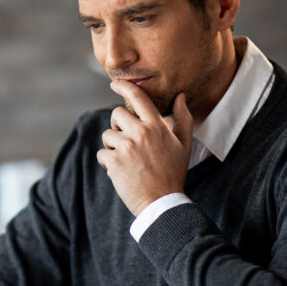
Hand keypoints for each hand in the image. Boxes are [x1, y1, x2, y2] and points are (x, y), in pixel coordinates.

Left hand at [96, 81, 192, 215]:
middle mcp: (141, 133)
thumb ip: (183, 118)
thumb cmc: (173, 173)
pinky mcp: (114, 161)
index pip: (138, 97)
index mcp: (157, 126)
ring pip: (107, 135)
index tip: (115, 83)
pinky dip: (108, 163)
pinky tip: (121, 172)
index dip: (124, 86)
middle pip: (116, 114)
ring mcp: (126, 146)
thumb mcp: (184, 145)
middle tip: (127, 143)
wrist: (162, 202)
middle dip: (118, 126)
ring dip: (113, 147)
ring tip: (127, 161)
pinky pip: (102, 154)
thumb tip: (180, 96)